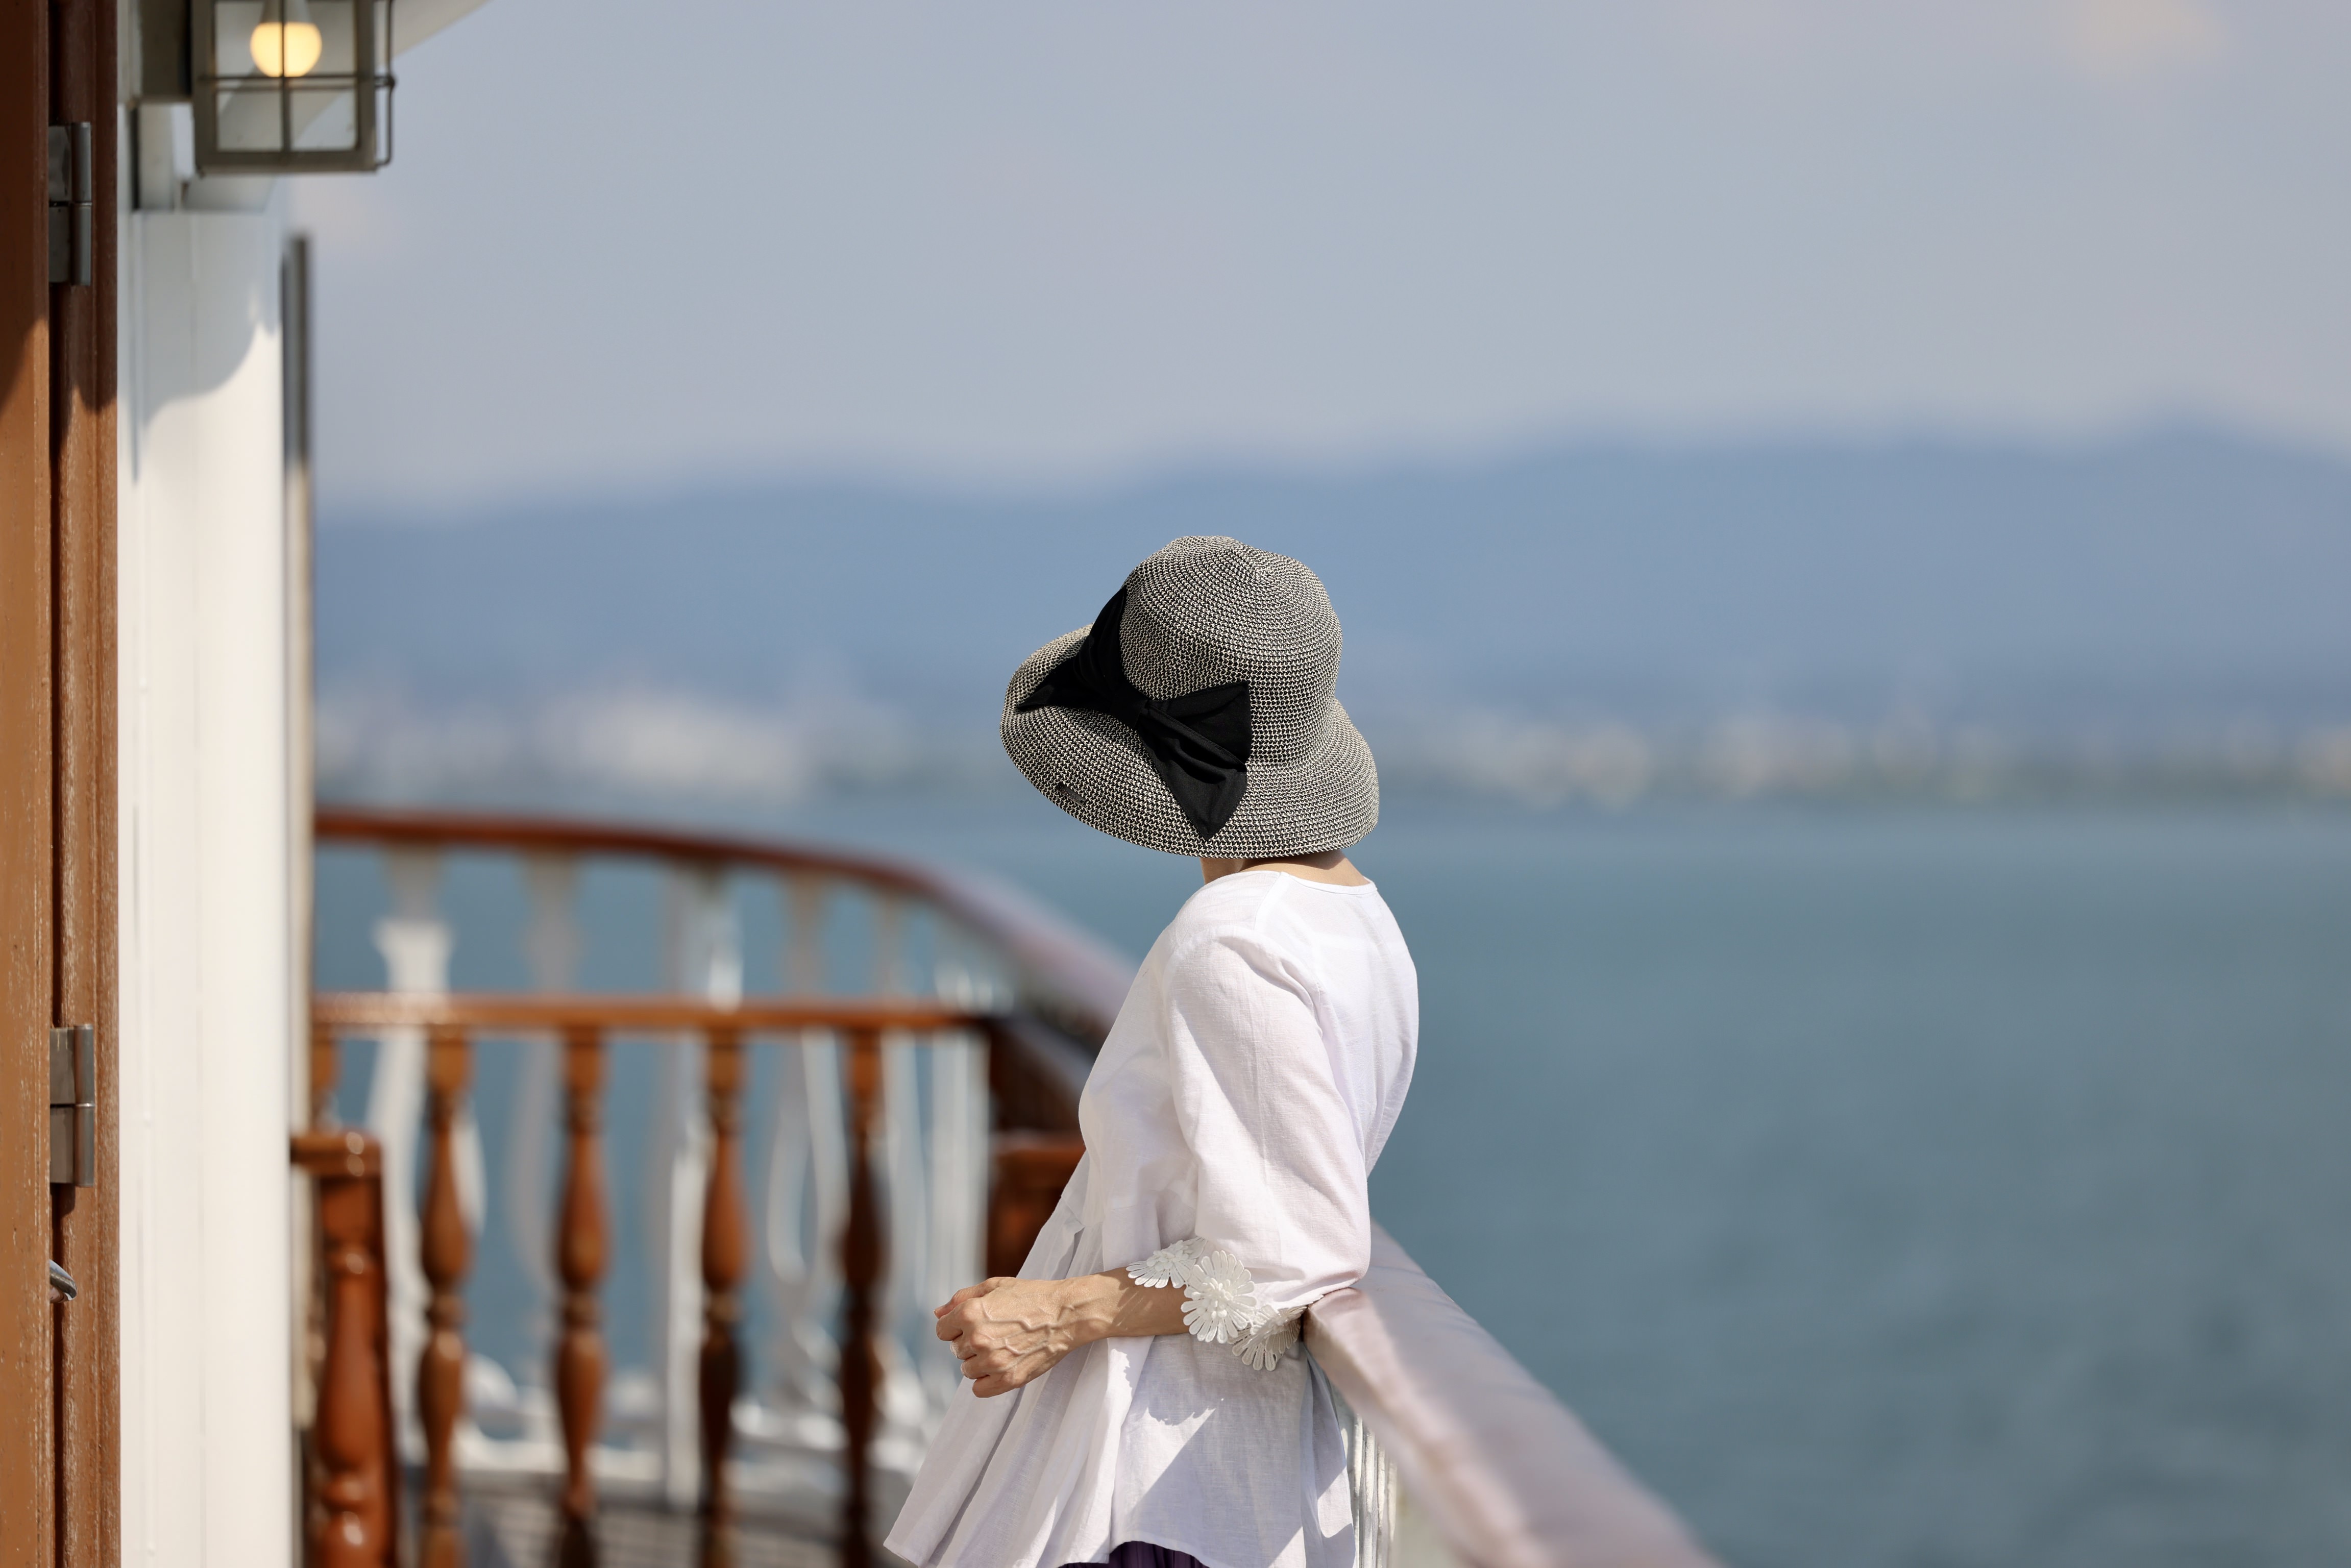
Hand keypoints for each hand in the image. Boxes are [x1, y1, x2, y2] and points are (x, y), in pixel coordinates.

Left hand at [934, 1275, 1104, 1397]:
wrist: (1066, 1314)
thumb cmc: (1032, 1296)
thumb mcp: (995, 1286)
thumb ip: (961, 1298)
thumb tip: (938, 1313)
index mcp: (970, 1313)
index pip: (942, 1331)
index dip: (955, 1326)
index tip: (972, 1324)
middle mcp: (977, 1338)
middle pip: (955, 1350)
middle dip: (969, 1342)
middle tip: (995, 1332)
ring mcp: (993, 1361)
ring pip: (967, 1370)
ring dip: (979, 1361)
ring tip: (1002, 1347)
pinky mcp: (1008, 1379)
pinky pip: (979, 1390)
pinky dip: (986, 1381)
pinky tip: (1001, 1366)